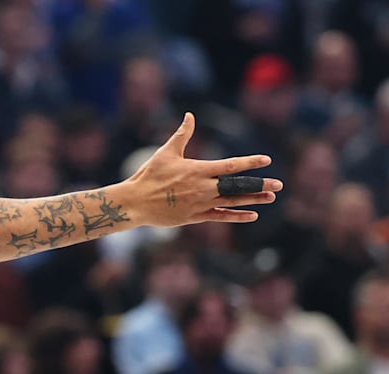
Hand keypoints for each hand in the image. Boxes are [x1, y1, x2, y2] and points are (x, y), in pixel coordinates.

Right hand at [122, 113, 282, 226]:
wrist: (135, 202)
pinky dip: (236, 217)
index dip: (249, 162)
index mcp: (198, 170)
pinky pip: (220, 217)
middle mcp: (203, 188)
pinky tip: (251, 216)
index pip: (230, 165)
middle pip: (236, 186)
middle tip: (279, 184)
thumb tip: (190, 116)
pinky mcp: (194, 217)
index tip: (266, 160)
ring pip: (232, 202)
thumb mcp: (166, 152)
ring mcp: (200, 204)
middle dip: (259, 185)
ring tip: (270, 198)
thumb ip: (182, 134)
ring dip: (253, 200)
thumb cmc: (148, 175)